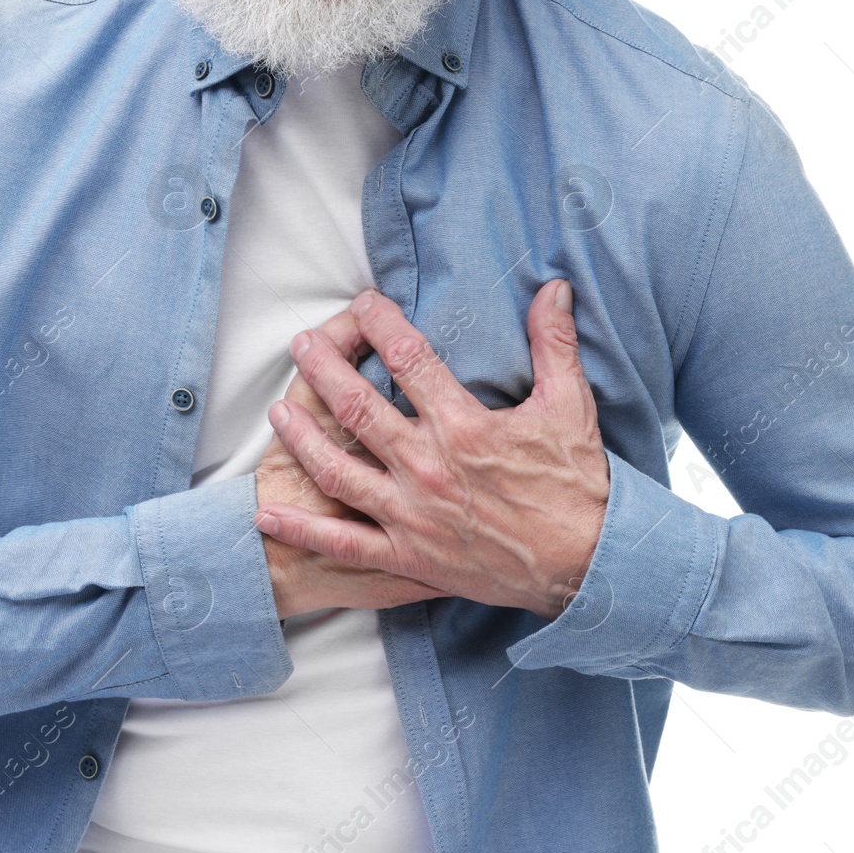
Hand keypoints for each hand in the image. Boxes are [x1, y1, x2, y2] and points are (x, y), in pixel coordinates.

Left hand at [255, 279, 609, 620]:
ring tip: (278, 411)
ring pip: (338, 472)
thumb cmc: (576, 485)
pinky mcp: (408, 556)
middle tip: (301, 343)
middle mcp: (428, 468)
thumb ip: (553, 343)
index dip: (382, 325)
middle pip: (358, 409)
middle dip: (324, 370)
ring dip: (302, 438)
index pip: (409, 360)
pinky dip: (303, 528)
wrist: (585, 564)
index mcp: (463, 426)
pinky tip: (268, 512)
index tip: (364, 303)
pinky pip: (345, 543)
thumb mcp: (570, 405)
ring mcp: (412, 515)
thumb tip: (553, 287)